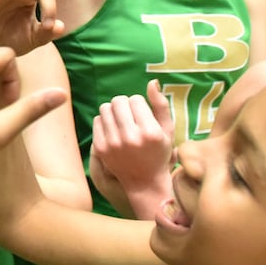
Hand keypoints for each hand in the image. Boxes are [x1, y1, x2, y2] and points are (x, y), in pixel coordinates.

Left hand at [87, 80, 175, 220]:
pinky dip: (105, 121)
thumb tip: (152, 82)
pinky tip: (113, 130)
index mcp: (150, 132)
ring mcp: (114, 144)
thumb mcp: (168, 130)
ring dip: (113, 111)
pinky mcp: (101, 149)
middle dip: (125, 104)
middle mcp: (131, 138)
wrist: (144, 182)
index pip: (136, 99)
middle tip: (130, 115)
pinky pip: (97, 120)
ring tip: (121, 121)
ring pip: (105, 108)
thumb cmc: (159, 153)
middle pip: (118, 101)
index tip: (142, 114)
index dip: (139, 103)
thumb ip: (161, 105)